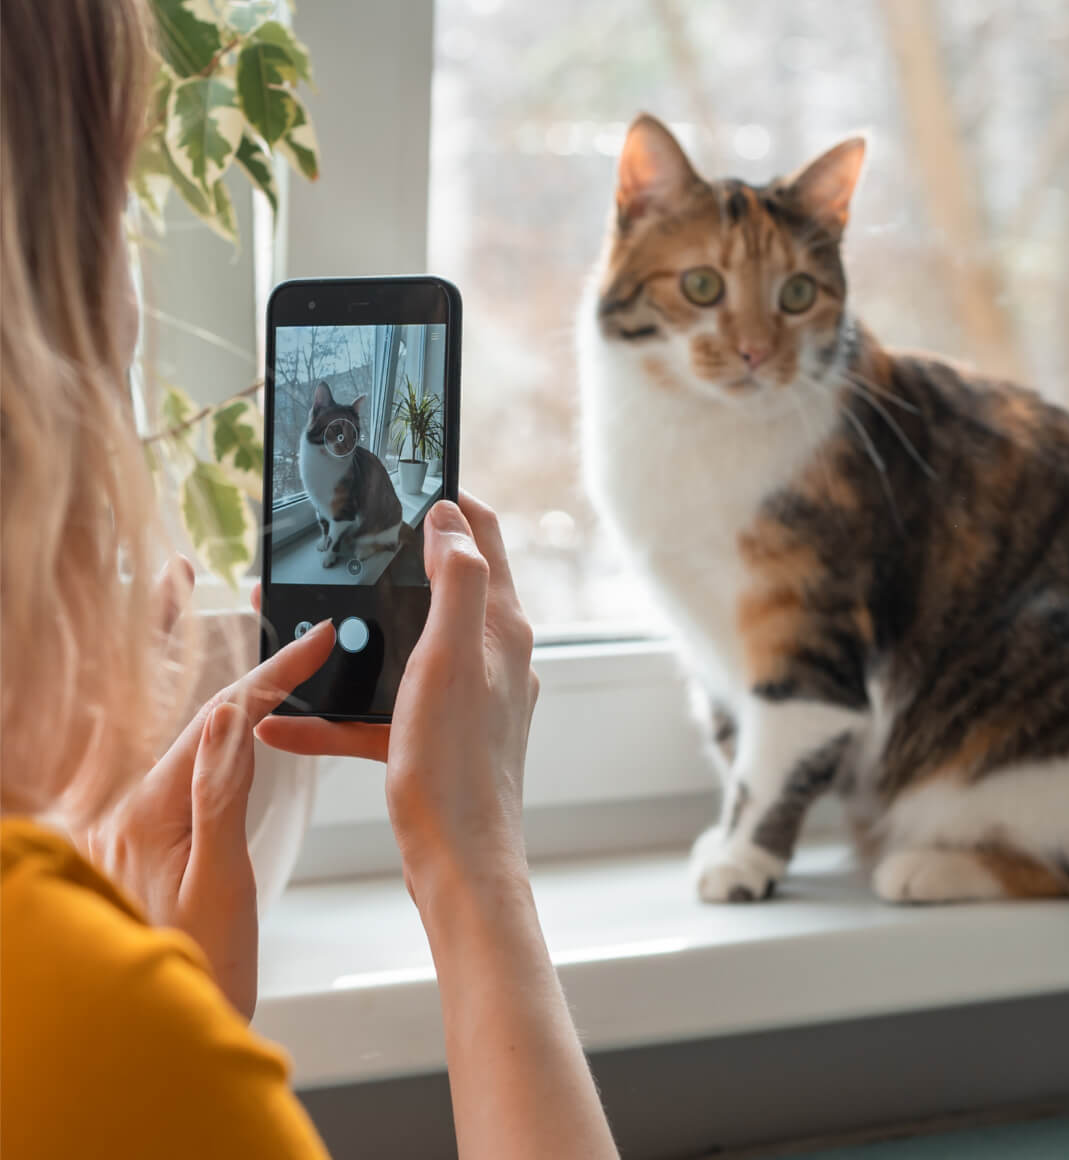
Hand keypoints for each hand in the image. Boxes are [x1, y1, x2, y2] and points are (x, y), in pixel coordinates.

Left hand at [87, 557, 336, 1017]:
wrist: (167, 1031)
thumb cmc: (198, 966)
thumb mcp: (216, 881)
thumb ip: (216, 794)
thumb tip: (228, 717)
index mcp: (150, 808)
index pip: (219, 717)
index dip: (272, 674)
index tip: (315, 640)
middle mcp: (134, 802)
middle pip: (165, 699)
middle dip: (171, 631)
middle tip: (179, 573)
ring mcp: (139, 816)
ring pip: (167, 721)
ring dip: (176, 660)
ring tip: (176, 607)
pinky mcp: (151, 833)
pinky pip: (173, 752)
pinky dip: (191, 709)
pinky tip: (209, 700)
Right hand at [257, 493, 538, 908]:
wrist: (459, 865)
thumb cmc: (456, 764)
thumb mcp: (451, 658)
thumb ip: (457, 582)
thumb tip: (450, 517)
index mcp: (501, 628)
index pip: (485, 537)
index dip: (450, 502)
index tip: (406, 482)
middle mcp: (492, 656)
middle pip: (441, 587)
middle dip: (391, 565)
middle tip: (341, 549)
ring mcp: (466, 698)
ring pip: (404, 648)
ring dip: (357, 638)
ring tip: (301, 627)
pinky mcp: (437, 736)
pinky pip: (383, 711)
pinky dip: (341, 712)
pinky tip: (286, 725)